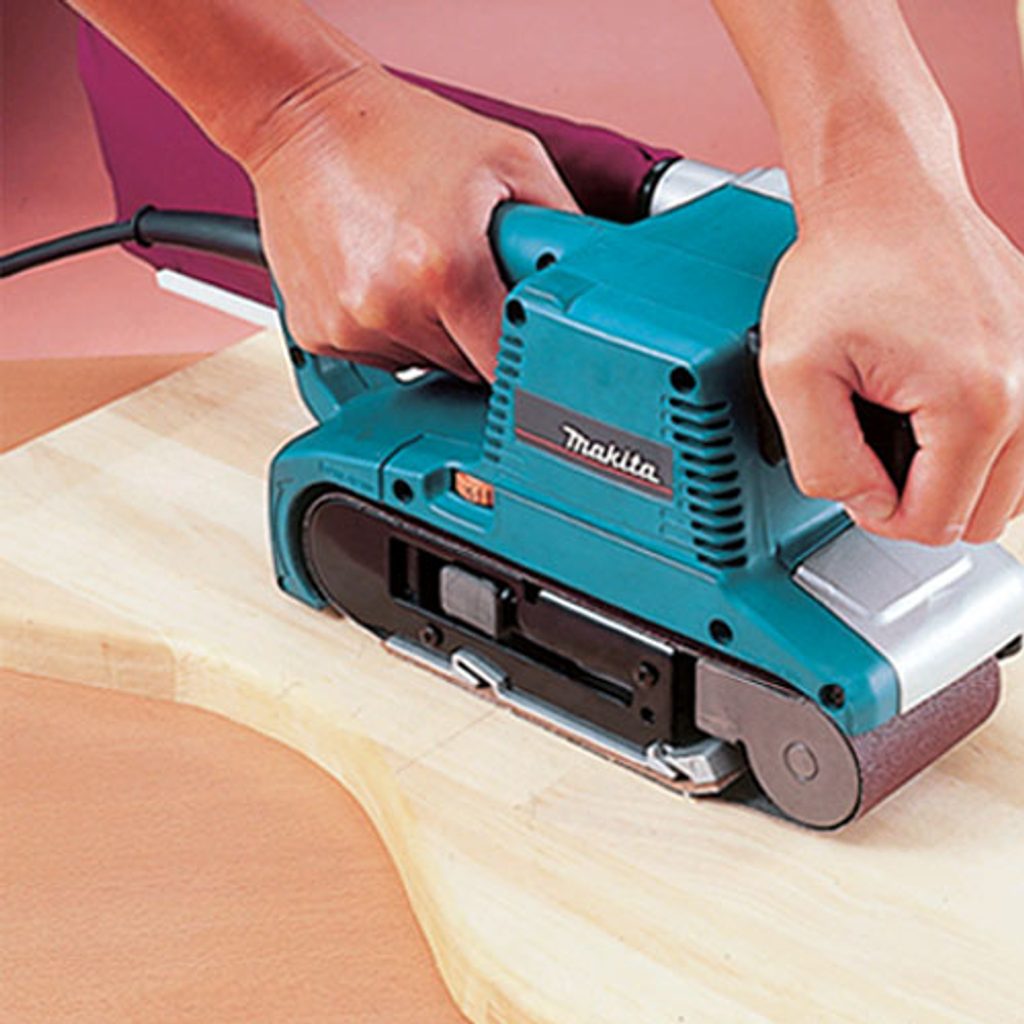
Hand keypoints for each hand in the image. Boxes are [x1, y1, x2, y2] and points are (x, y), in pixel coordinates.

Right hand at [240, 65, 577, 378]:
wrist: (304, 119)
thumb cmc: (403, 134)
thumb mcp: (512, 160)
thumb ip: (563, 228)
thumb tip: (592, 278)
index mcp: (444, 269)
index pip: (506, 364)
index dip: (524, 355)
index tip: (528, 343)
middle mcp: (389, 306)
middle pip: (466, 367)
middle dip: (477, 331)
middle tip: (465, 271)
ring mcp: (349, 326)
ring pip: (423, 365)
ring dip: (433, 331)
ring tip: (417, 265)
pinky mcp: (320, 333)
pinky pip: (379, 356)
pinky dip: (390, 327)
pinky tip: (383, 276)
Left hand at [761, 179, 1023, 544]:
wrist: (883, 192)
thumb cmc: (841, 265)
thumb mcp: (793, 373)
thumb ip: (824, 461)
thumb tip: (867, 506)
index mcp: (975, 402)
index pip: (935, 524)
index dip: (877, 514)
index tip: (851, 471)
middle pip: (981, 515)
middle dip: (917, 499)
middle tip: (870, 450)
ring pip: (1010, 489)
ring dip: (952, 478)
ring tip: (900, 428)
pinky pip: (1021, 444)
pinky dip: (978, 447)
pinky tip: (932, 415)